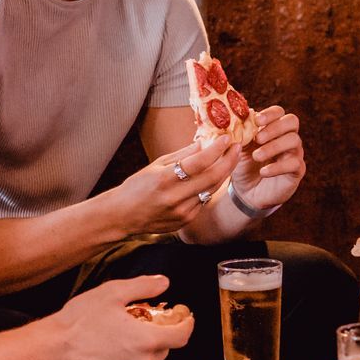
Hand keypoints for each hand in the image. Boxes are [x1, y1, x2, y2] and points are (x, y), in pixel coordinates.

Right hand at [49, 274, 192, 359]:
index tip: (184, 315)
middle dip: (163, 331)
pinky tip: (115, 341)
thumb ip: (143, 286)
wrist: (50, 350)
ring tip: (128, 327)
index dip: (187, 323)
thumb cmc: (77, 323)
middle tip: (150, 315)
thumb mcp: (112, 293)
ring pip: (149, 358)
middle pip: (166, 347)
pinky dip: (131, 355)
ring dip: (146, 343)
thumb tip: (163, 282)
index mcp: (146, 341)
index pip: (182, 336)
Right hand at [102, 136, 238, 234]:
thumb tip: (203, 143)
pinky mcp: (185, 221)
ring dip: (224, 173)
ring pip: (212, 189)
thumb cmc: (136, 187)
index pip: (199, 162)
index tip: (227, 139)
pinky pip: (204, 201)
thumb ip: (181, 155)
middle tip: (237, 148)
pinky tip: (213, 177)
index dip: (216, 149)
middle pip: (213, 177)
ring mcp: (182, 211)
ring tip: (230, 159)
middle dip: (229, 161)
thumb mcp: (155, 165)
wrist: (122, 216)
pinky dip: (210, 187)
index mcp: (165, 179)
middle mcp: (175, 197)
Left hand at [230, 106, 304, 213]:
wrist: (247, 192)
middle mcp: (287, 137)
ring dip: (273, 146)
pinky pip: (294, 163)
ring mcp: (294, 153)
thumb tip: (236, 117)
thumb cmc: (243, 166)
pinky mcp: (297, 170)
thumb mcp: (238, 148)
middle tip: (258, 139)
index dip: (270, 114)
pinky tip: (263, 172)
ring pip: (294, 140)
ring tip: (257, 156)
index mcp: (273, 128)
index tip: (257, 120)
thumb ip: (238, 133)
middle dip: (274, 127)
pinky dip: (277, 167)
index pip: (279, 112)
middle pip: (292, 121)